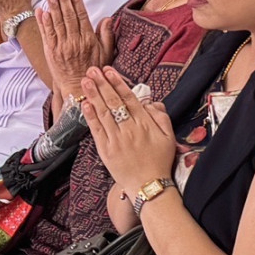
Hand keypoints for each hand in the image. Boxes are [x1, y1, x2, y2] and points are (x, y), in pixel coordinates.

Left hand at [40, 0, 113, 100]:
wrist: (78, 90)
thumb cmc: (93, 71)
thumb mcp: (106, 53)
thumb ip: (107, 35)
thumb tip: (107, 18)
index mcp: (88, 40)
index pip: (82, 16)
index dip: (77, 1)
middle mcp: (74, 42)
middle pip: (68, 16)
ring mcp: (61, 47)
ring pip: (56, 23)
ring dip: (53, 6)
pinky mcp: (51, 52)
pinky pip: (47, 34)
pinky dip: (43, 22)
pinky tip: (41, 11)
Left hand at [79, 67, 178, 199]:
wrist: (148, 186)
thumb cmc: (160, 161)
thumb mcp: (168, 137)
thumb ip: (161, 116)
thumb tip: (150, 102)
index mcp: (145, 124)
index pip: (129, 98)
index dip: (117, 83)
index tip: (109, 70)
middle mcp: (129, 129)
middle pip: (113, 102)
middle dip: (102, 84)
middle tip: (93, 69)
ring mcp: (116, 140)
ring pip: (103, 113)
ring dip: (93, 95)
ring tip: (85, 80)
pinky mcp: (106, 150)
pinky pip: (96, 130)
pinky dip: (90, 116)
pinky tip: (85, 104)